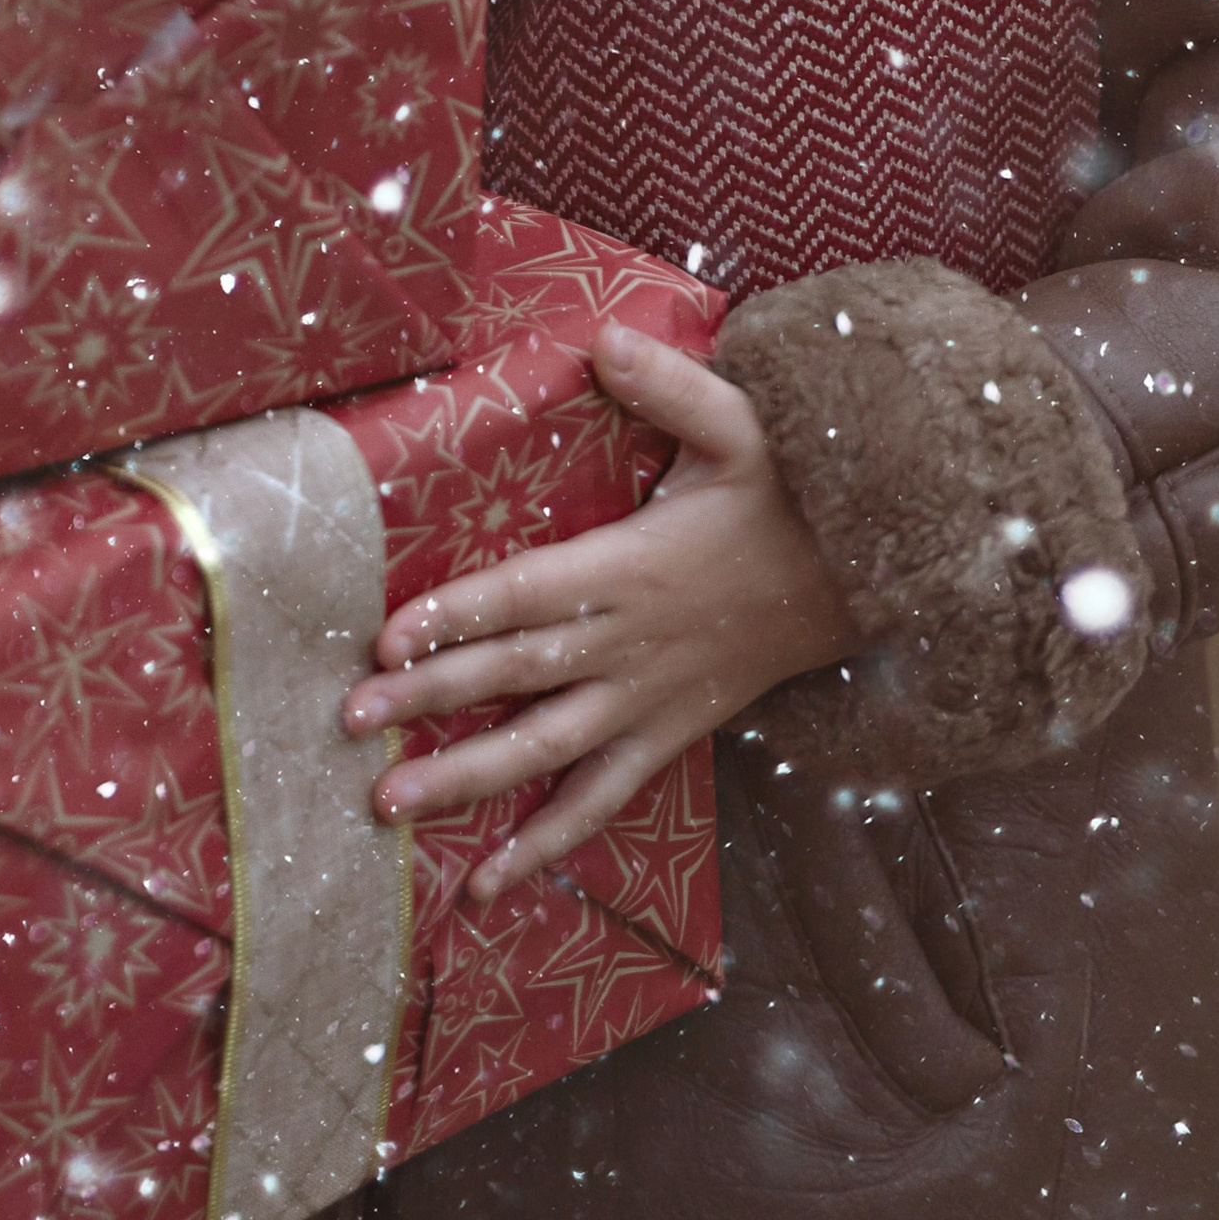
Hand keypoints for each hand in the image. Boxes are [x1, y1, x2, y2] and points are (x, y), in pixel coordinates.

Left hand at [339, 320, 852, 906]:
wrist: (867, 577)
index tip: (388, 637)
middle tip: (351, 722)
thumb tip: (603, 336)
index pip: (527, 594)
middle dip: (429, 698)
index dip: (458, 616)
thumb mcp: (743, 425)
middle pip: (515, 674)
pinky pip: (603, 799)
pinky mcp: (670, 734)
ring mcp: (647, 699)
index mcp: (633, 567)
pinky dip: (548, 843)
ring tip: (389, 806)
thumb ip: (670, 385)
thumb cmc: (793, 494)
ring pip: (546, 749)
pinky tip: (489, 882)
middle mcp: (629, 643)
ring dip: (465, 780)